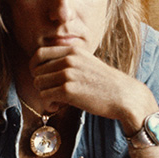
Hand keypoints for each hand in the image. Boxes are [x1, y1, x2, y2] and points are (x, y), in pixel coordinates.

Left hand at [29, 43, 154, 129]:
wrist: (124, 96)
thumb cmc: (106, 83)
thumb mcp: (87, 62)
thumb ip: (69, 61)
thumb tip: (46, 69)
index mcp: (72, 50)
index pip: (39, 53)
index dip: (34, 67)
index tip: (40, 77)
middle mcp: (68, 59)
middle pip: (37, 71)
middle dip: (41, 84)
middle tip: (52, 93)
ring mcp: (68, 74)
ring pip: (38, 84)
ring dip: (44, 94)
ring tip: (56, 101)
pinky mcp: (68, 91)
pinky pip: (44, 97)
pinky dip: (48, 104)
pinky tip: (58, 107)